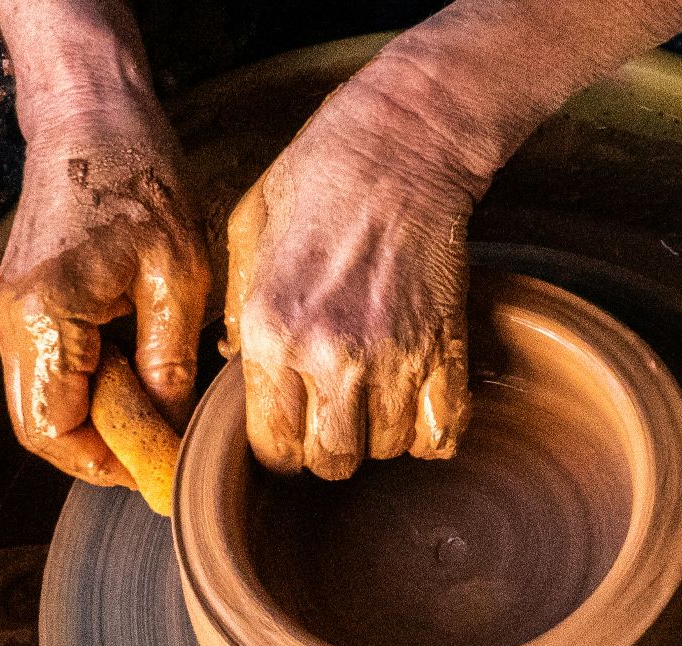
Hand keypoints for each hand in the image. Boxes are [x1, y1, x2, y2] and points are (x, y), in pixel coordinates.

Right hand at [0, 100, 209, 509]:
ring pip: (43, 404)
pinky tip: (137, 364)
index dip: (106, 463)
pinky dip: (90, 386)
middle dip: (99, 449)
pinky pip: (50, 372)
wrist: (90, 114)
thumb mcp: (177, 277)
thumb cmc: (138, 178)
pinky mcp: (22, 304)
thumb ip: (169, 364)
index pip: (55, 433)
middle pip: (40, 428)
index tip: (158, 464)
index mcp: (45, 318)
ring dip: (96, 418)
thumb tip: (171, 432)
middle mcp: (11, 323)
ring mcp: (10, 314)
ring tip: (156, 399)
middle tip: (160, 443)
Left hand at [222, 82, 484, 479]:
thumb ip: (238, 313)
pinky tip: (415, 404)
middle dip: (328, 449)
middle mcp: (330, 356)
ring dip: (379, 435)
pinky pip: (442, 434)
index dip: (280, 447)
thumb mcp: (246, 238)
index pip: (272, 448)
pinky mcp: (445, 349)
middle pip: (331, 462)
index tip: (289, 428)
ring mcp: (393, 357)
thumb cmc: (316, 181)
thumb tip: (235, 366)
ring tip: (373, 396)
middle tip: (331, 414)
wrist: (399, 146)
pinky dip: (430, 432)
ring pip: (385, 451)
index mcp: (271, 333)